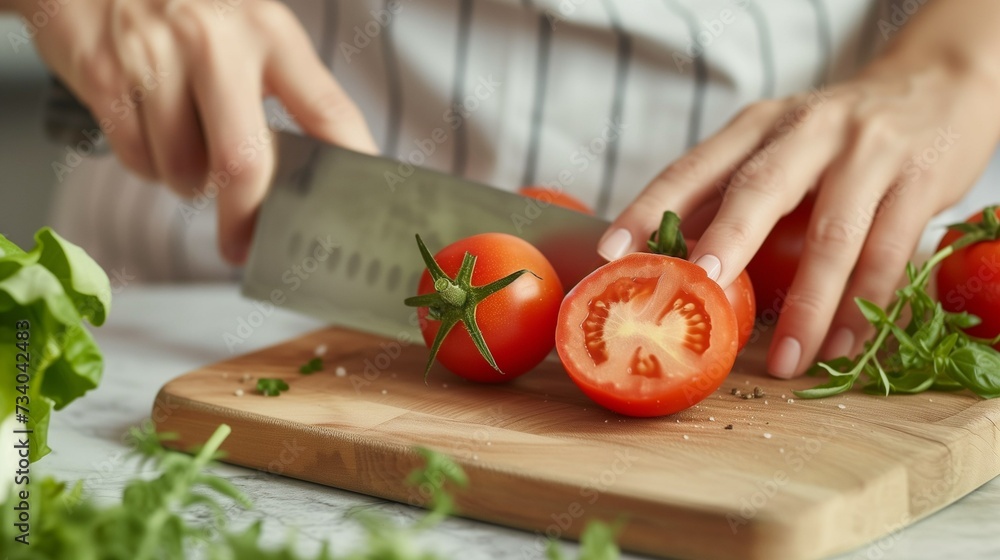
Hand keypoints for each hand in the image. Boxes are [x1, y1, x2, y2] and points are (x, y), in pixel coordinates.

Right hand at [20, 0, 375, 262]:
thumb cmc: (183, 10)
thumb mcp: (245, 31)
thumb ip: (279, 91)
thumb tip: (306, 177)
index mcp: (268, 31)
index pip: (327, 110)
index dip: (350, 166)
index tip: (354, 211)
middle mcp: (215, 40)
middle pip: (243, 162)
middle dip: (246, 219)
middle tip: (245, 246)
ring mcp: (155, 56)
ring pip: (184, 170)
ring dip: (189, 181)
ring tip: (187, 144)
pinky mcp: (105, 75)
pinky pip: (138, 160)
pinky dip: (148, 164)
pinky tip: (150, 128)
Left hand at [600, 52, 999, 377]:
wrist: (937, 87)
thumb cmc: (838, 134)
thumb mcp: (778, 143)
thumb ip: (730, 193)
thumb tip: (664, 257)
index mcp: (757, 125)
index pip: (693, 168)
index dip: (649, 209)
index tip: (612, 253)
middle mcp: (808, 130)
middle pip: (760, 190)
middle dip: (726, 243)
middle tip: (700, 291)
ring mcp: (868, 153)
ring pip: (833, 236)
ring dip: (808, 307)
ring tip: (784, 364)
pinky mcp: (920, 181)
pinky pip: (888, 254)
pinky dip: (863, 307)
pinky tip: (841, 344)